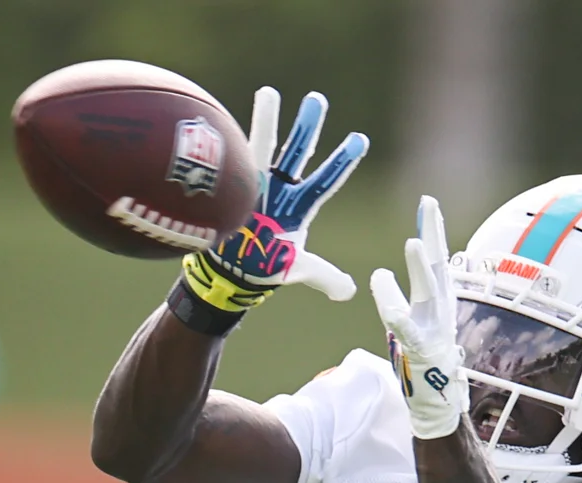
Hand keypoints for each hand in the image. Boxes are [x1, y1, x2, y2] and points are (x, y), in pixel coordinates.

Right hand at [182, 88, 368, 309]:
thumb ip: (325, 277)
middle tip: (318, 99)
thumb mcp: (297, 270)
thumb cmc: (262, 267)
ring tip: (270, 91)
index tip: (360, 138)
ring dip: (265, 120)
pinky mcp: (228, 187)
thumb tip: (350, 292)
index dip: (342, 161)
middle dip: (307, 127)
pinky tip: (221, 117)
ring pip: (261, 146)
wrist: (227, 272)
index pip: (326, 180)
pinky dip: (226, 141)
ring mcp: (253, 184)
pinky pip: (228, 159)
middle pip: (296, 152)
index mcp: (298, 207)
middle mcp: (278, 189)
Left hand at [370, 196, 469, 439]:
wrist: (436, 403)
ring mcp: (434, 329)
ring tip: (413, 242)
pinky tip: (391, 301)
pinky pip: (408, 330)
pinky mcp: (422, 350)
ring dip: (421, 269)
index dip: (432, 229)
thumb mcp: (408, 321)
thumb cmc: (421, 360)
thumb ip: (394, 296)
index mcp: (438, 300)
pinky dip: (399, 314)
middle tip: (428, 204)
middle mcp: (441, 309)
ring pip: (428, 293)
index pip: (437, 258)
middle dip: (433, 233)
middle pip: (438, 265)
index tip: (428, 203)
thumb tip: (379, 273)